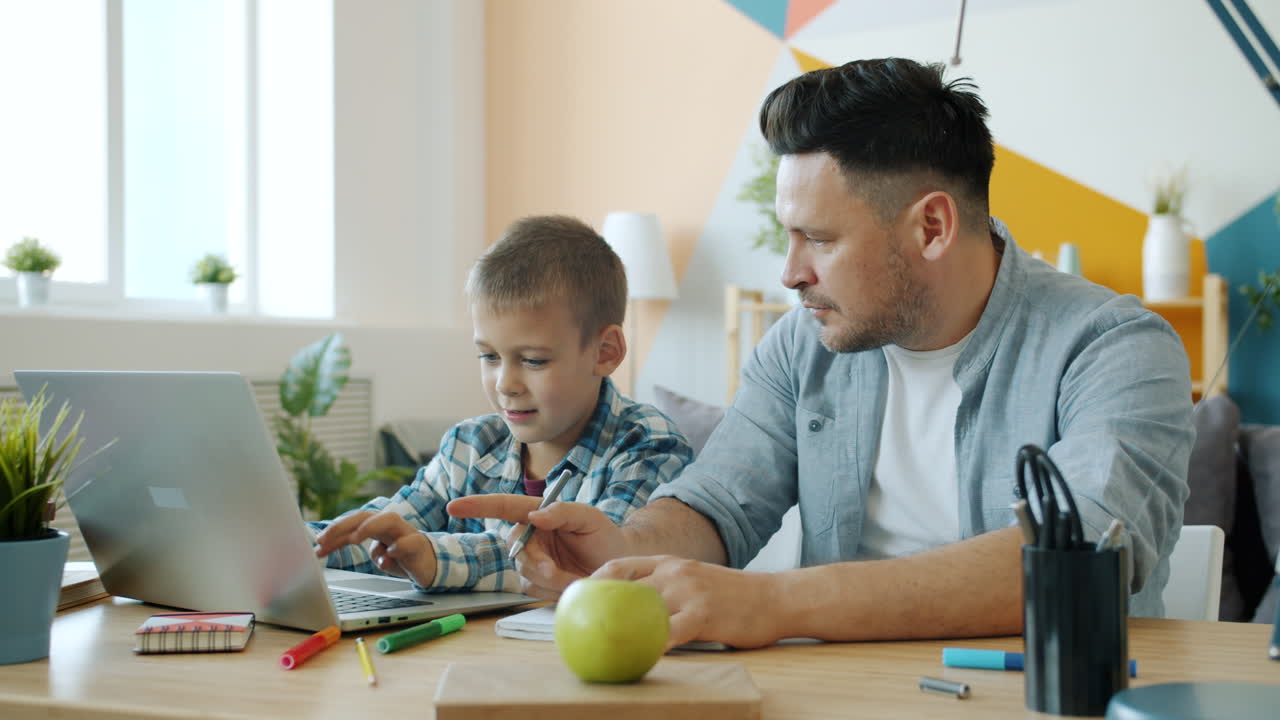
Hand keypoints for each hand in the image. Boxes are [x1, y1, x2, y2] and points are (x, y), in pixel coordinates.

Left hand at [313, 511, 437, 587]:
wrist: (431, 565)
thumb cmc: (403, 558)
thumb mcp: (380, 557)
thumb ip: (369, 552)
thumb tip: (359, 549)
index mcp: (378, 526)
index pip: (353, 523)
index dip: (334, 532)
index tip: (318, 545)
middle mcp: (390, 525)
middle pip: (365, 516)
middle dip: (343, 525)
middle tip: (324, 539)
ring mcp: (406, 533)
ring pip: (388, 520)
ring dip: (369, 527)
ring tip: (354, 538)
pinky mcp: (419, 545)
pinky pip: (409, 542)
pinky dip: (399, 547)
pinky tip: (389, 556)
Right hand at [447, 494, 628, 598]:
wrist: (618, 568)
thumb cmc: (605, 536)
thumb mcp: (589, 518)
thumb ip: (563, 512)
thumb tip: (534, 515)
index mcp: (538, 512)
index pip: (503, 506)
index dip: (477, 506)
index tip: (453, 507)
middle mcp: (530, 535)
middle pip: (514, 547)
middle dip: (536, 562)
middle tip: (560, 573)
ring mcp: (531, 560)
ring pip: (524, 571)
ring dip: (549, 578)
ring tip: (575, 577)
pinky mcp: (535, 583)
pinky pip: (532, 588)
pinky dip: (552, 589)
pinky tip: (569, 584)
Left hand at [594, 556, 781, 649]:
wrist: (776, 597)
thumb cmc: (735, 596)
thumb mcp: (697, 581)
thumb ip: (670, 590)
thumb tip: (638, 611)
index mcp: (670, 562)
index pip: (621, 565)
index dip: (593, 580)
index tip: (575, 597)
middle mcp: (674, 571)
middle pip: (623, 587)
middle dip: (597, 606)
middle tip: (577, 629)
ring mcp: (687, 590)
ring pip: (641, 610)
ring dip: (619, 630)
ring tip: (598, 649)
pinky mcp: (702, 613)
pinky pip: (668, 633)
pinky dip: (651, 647)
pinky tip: (639, 660)